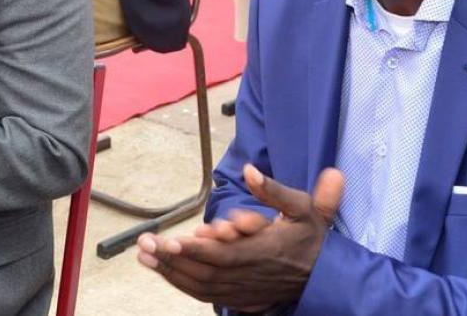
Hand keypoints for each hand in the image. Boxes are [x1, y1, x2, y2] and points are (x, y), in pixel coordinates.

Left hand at [136, 165, 343, 310]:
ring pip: (200, 285)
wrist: (322, 276)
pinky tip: (163, 270)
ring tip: (144, 256)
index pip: (223, 254)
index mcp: (263, 251)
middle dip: (171, 258)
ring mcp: (242, 289)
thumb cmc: (309, 238)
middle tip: (144, 244)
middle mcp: (249, 274)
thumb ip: (274, 190)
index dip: (196, 250)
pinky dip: (182, 283)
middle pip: (203, 271)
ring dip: (170, 271)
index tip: (171, 240)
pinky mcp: (238, 297)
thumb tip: (250, 170)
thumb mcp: (302, 208)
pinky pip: (204, 294)